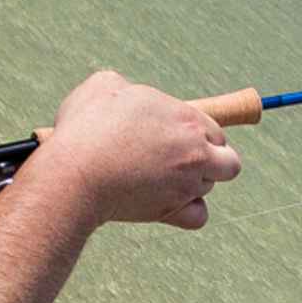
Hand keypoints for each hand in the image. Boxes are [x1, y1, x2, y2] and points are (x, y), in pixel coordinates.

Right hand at [38, 69, 243, 229]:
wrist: (74, 173)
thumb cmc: (85, 128)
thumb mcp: (104, 85)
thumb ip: (126, 86)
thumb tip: (127, 94)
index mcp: (186, 117)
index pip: (213, 129)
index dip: (197, 135)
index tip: (175, 141)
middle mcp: (195, 151)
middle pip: (227, 160)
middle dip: (207, 160)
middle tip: (178, 161)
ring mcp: (186, 183)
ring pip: (210, 186)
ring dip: (191, 185)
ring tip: (158, 180)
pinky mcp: (173, 210)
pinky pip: (199, 217)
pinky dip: (188, 212)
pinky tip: (169, 204)